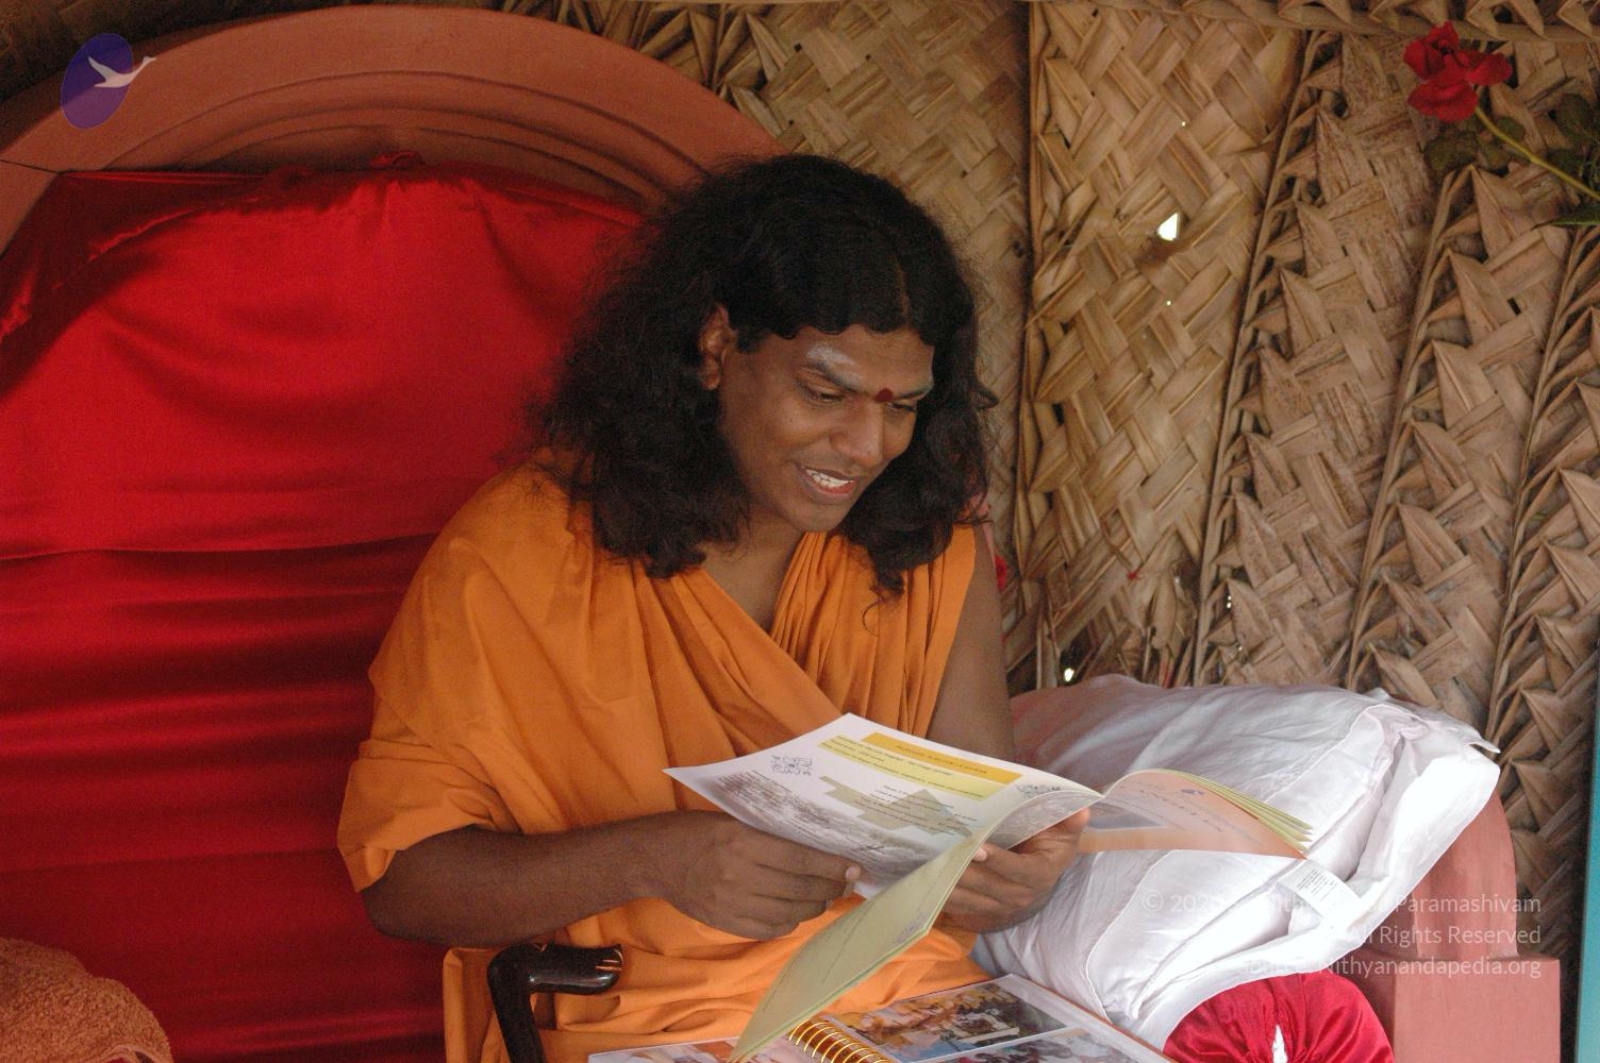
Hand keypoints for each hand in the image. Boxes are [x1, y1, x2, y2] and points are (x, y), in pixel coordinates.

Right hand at [639, 811, 859, 939]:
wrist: (654, 859)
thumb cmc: (695, 830)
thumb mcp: (733, 819)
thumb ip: (769, 834)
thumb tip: (815, 847)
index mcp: (742, 841)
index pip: (800, 859)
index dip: (831, 866)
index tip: (853, 868)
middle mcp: (738, 874)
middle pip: (799, 889)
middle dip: (829, 888)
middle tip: (843, 883)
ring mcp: (730, 903)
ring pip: (789, 913)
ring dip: (813, 906)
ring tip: (822, 897)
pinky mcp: (724, 923)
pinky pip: (769, 930)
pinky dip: (789, 923)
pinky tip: (795, 912)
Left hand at [940, 810, 1088, 932]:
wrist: (1040, 874)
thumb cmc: (1050, 845)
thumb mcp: (1063, 832)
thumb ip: (1069, 822)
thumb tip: (1082, 811)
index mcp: (1040, 874)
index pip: (1019, 871)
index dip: (999, 861)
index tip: (978, 848)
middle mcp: (1020, 895)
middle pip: (988, 886)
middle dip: (965, 872)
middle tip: (942, 853)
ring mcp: (1000, 906)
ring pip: (971, 899)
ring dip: (949, 885)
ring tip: (929, 866)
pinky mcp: (982, 910)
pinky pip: (959, 907)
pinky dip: (942, 895)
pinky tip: (924, 880)